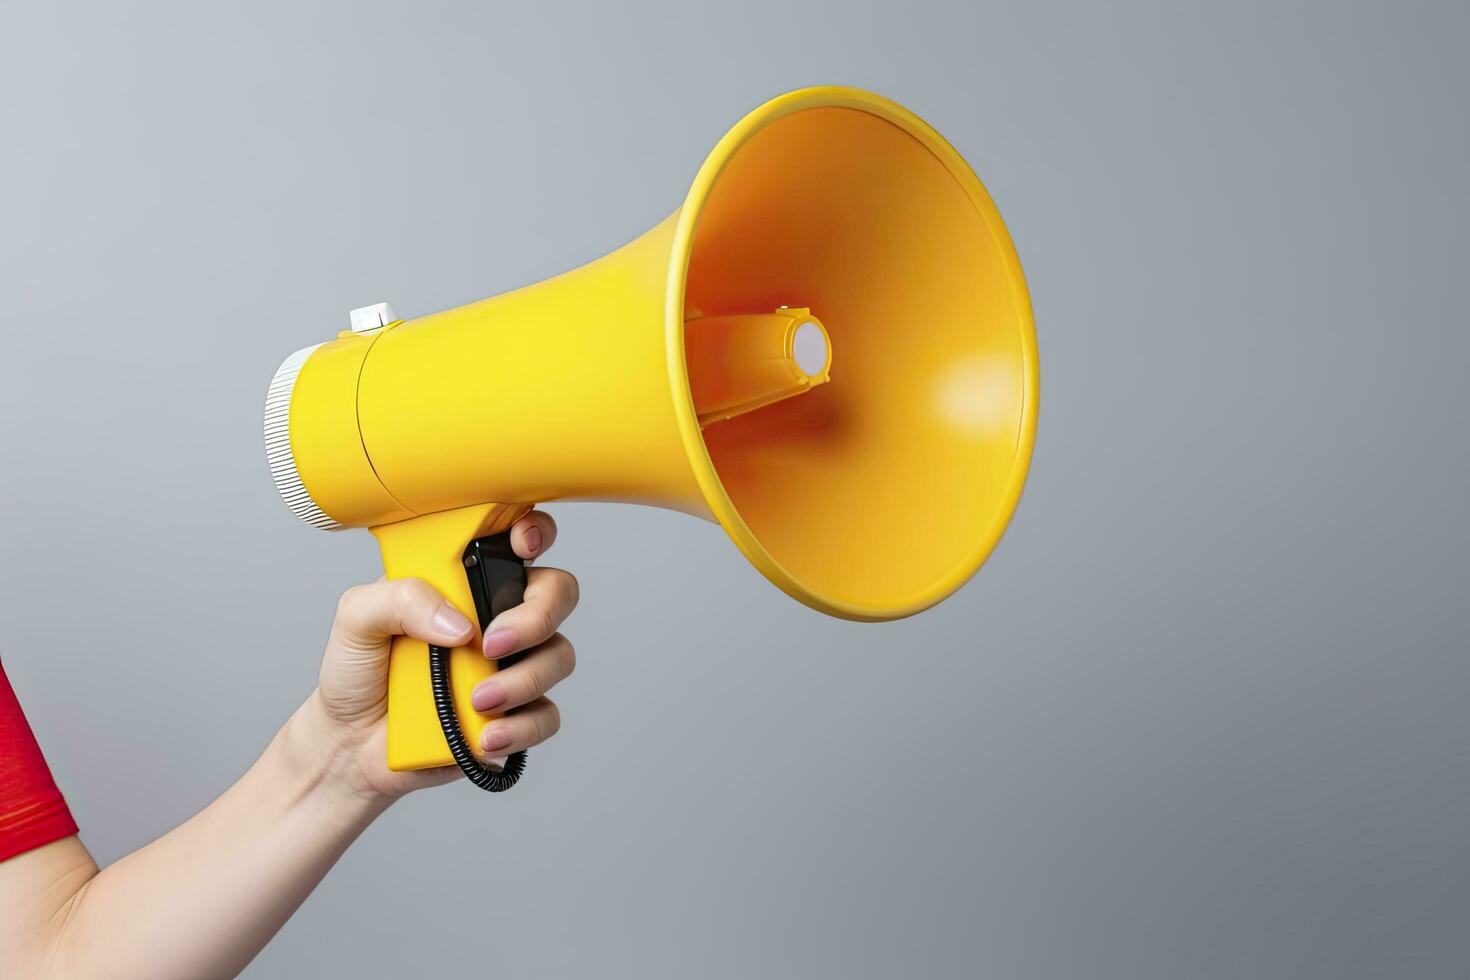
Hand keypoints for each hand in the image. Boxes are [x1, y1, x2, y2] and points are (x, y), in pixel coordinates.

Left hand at [301, 510, 579, 801]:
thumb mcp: (356, 618)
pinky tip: (487, 735)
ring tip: (477, 701)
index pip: (517, 541)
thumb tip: (458, 621)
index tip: (522, 546)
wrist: (348, 745)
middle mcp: (496, 617)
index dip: (535, 532)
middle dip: (538, 616)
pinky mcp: (513, 714)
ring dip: (523, 679)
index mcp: (464, 582)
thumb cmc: (356, 673)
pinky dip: (521, 727)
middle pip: (557, 595)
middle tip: (493, 642)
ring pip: (558, 657)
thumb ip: (400, 598)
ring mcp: (509, 666)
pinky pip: (546, 716)